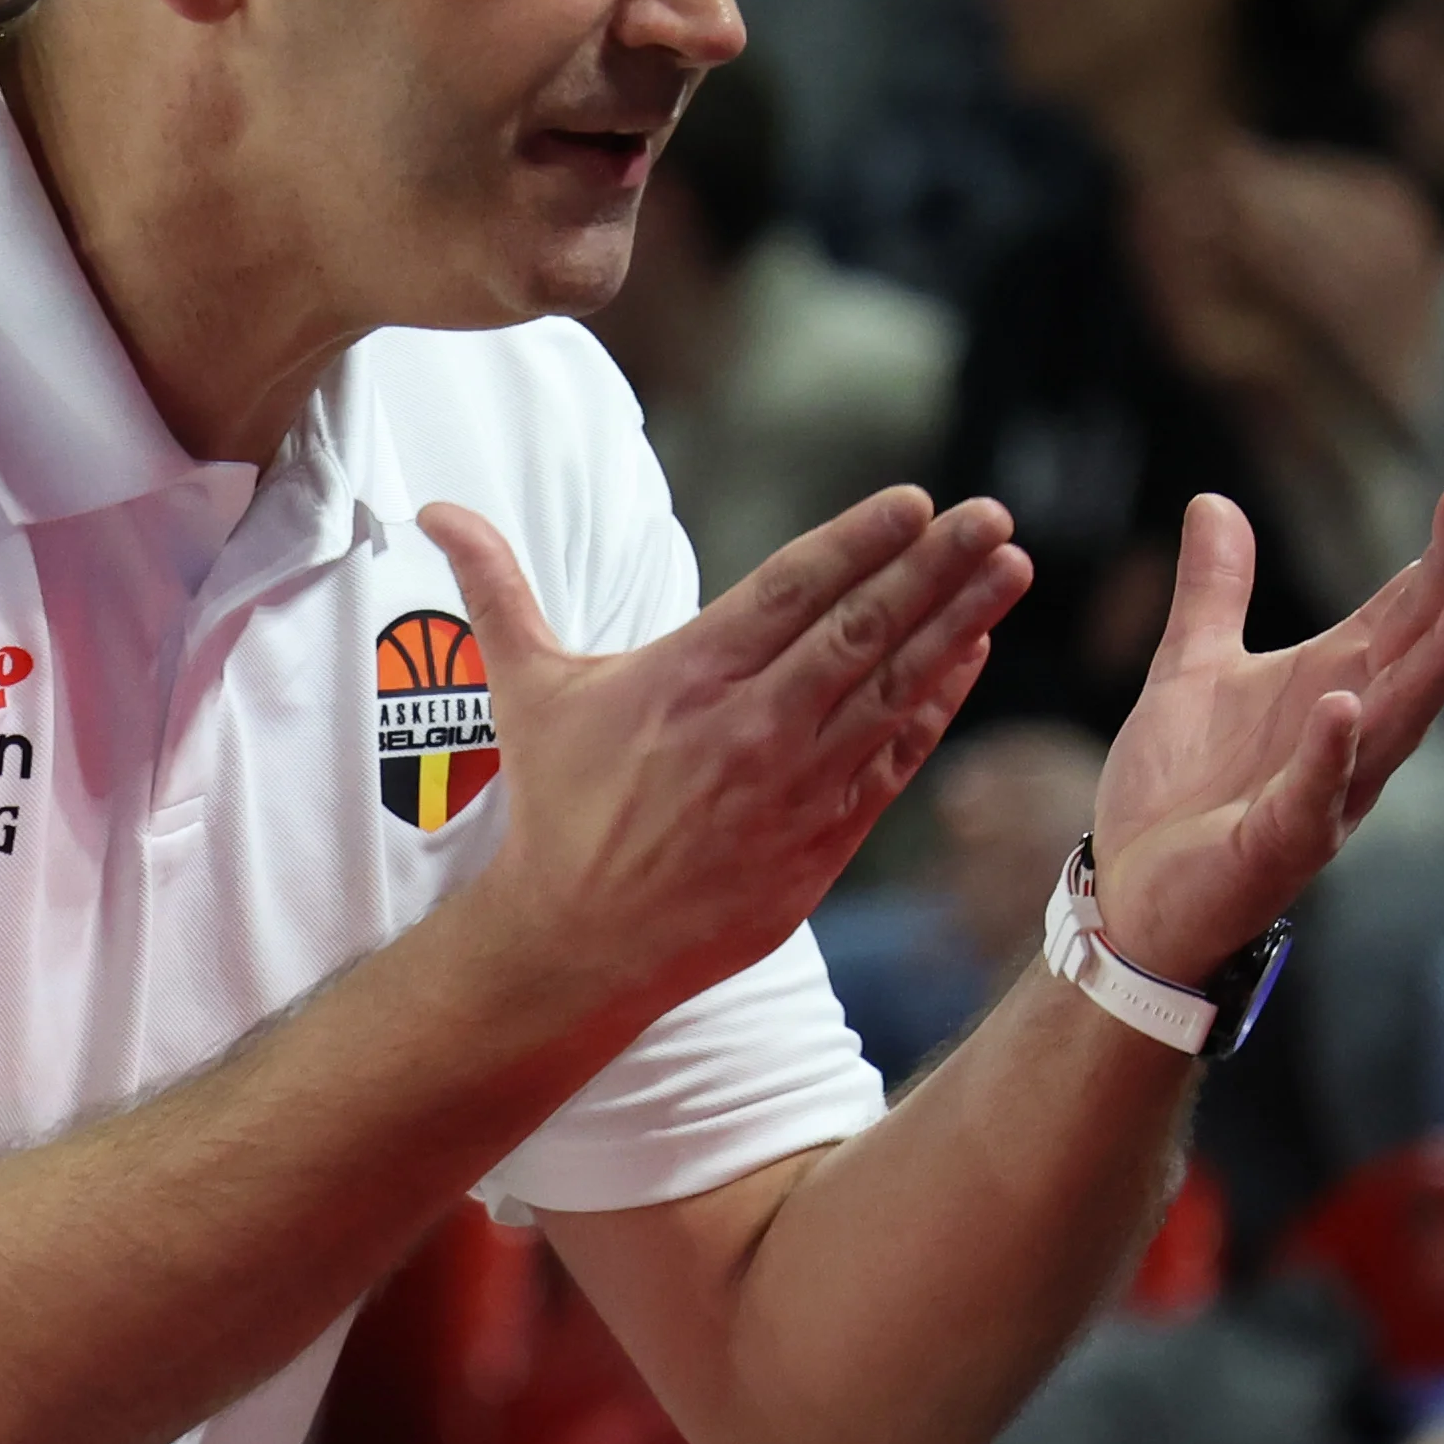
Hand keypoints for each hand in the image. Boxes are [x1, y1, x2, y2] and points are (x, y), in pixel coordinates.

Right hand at [423, 488, 1032, 1021]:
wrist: (580, 942)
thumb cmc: (557, 805)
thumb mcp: (527, 688)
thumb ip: (496, 588)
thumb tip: (434, 508)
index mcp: (688, 676)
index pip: (791, 590)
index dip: (860, 541)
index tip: (917, 501)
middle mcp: (750, 725)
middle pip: (861, 630)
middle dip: (935, 568)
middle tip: (992, 515)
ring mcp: (795, 785)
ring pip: (892, 690)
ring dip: (958, 625)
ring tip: (1009, 569)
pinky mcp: (823, 839)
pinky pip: (895, 758)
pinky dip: (938, 705)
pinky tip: (973, 656)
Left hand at [1088, 481, 1443, 974]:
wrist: (1133, 897)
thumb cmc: (1182, 790)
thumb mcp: (1193, 667)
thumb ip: (1214, 589)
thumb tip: (1213, 500)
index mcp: (1334, 681)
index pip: (1408, 606)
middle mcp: (1351, 731)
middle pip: (1420, 644)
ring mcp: (1327, 790)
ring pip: (1400, 717)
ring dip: (1443, 658)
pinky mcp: (1282, 843)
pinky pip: (1313, 794)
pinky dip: (1331, 751)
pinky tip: (1346, 706)